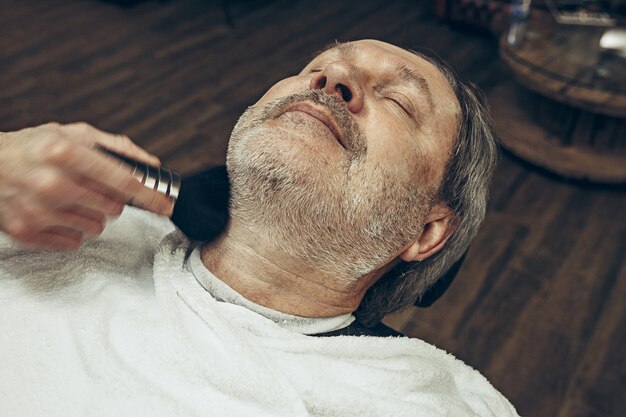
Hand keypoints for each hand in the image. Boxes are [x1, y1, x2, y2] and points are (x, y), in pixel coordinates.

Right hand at [0, 122, 173, 249]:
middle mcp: (51, 182)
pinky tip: (59, 214)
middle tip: (94, 190)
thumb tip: (151, 163)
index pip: (122, 180)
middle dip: (112, 201)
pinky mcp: (25, 230)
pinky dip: (73, 231)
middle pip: (113, 207)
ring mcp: (37, 209)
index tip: (166, 206)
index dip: (150, 195)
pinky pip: (73, 242)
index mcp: (65, 152)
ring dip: (93, 216)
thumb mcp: (73, 134)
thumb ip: (116, 147)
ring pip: (96, 227)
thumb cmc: (33, 148)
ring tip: (74, 200)